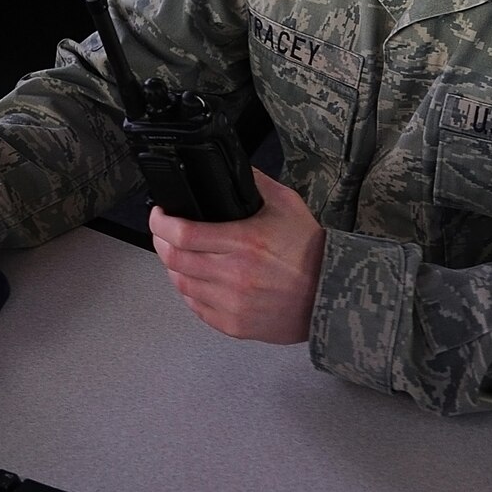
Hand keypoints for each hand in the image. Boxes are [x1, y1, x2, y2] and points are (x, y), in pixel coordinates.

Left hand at [148, 171, 324, 344]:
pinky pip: (196, 307)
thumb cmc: (310, 251)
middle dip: (161, 241)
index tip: (159, 214)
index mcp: (244, 242)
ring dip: (174, 267)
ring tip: (180, 254)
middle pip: (174, 259)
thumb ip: (253, 183)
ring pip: (180, 284)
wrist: (332, 293)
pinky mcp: (233, 324)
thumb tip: (228, 166)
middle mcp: (234, 275)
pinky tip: (197, 280)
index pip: (183, 233)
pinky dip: (190, 292)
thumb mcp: (286, 204)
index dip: (161, 222)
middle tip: (164, 232)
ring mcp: (231, 303)